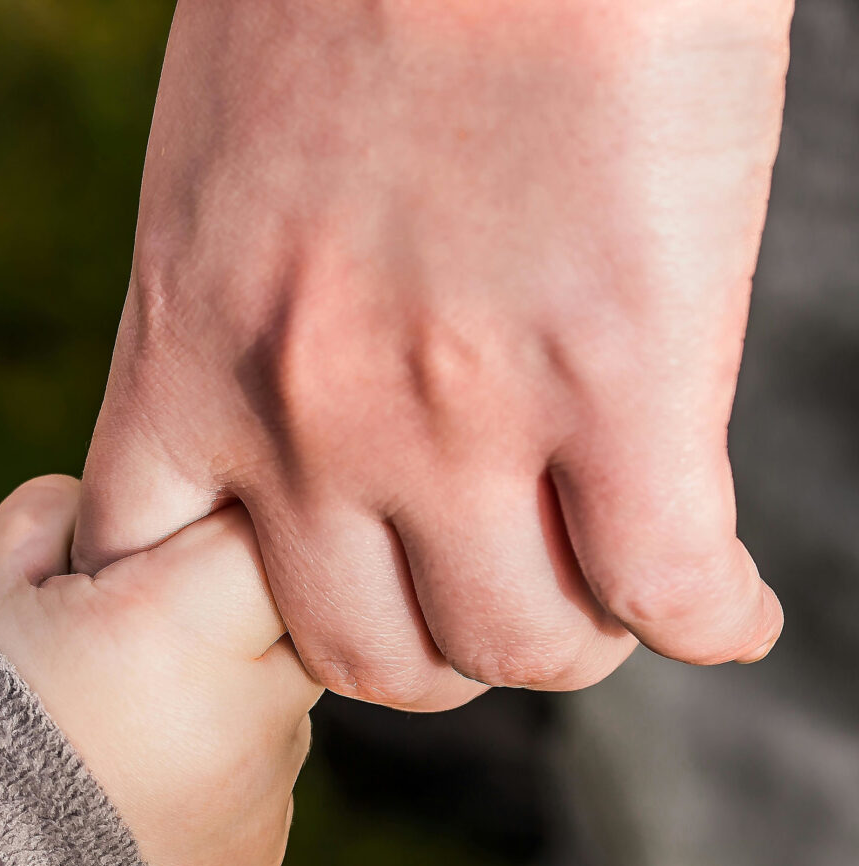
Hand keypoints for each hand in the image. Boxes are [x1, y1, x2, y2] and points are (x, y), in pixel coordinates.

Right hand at [0, 476, 319, 865]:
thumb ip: (68, 512)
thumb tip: (128, 506)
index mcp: (183, 624)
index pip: (265, 532)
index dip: (222, 528)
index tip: (180, 546)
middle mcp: (249, 709)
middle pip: (294, 616)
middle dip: (237, 610)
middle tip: (155, 635)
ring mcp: (265, 789)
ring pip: (280, 700)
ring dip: (230, 693)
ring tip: (136, 722)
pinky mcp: (263, 850)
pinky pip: (265, 775)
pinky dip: (223, 766)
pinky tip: (145, 784)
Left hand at [75, 0, 790, 710]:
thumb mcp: (218, 191)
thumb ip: (241, 333)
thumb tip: (314, 439)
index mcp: (194, 356)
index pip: (158, 577)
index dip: (240, 619)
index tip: (312, 596)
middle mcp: (311, 415)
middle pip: (362, 657)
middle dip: (431, 652)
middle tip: (488, 599)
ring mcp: (462, 414)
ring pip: (514, 648)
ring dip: (566, 642)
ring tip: (603, 594)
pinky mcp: (620, 379)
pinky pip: (666, 589)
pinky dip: (709, 624)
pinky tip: (725, 609)